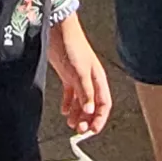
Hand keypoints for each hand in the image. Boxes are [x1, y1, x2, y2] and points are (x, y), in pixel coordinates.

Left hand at [48, 16, 112, 139]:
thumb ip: (85, 92)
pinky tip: (65, 111)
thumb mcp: (80, 72)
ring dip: (78, 114)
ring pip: (82, 102)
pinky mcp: (68, 76)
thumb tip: (89, 111)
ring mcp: (79, 78)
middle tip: (78, 129)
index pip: (104, 104)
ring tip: (71, 123)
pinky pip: (71, 94)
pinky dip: (69, 104)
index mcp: (98, 79)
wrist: (57, 30)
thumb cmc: (72, 46)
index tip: (92, 130)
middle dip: (87, 119)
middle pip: (93, 105)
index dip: (100, 118)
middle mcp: (90, 80)